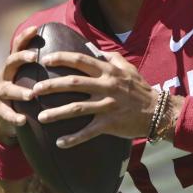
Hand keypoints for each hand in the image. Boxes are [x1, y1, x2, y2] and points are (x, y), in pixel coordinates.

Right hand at [0, 25, 38, 143]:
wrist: (8, 119)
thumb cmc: (28, 94)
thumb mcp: (34, 78)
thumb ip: (47, 67)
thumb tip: (74, 52)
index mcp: (15, 67)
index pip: (18, 47)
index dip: (25, 37)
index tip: (35, 28)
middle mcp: (5, 77)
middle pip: (10, 63)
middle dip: (21, 58)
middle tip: (35, 57)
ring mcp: (0, 93)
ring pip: (6, 89)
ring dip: (19, 91)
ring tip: (31, 95)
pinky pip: (6, 113)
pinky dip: (14, 117)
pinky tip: (23, 120)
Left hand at [32, 50, 158, 147]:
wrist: (157, 111)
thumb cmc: (140, 89)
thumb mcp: (128, 69)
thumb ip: (111, 58)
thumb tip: (94, 49)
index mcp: (108, 71)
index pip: (81, 61)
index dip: (62, 58)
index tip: (46, 60)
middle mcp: (106, 86)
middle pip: (74, 83)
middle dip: (52, 85)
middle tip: (35, 89)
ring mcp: (107, 105)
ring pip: (77, 108)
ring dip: (57, 112)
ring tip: (40, 117)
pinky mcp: (110, 124)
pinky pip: (88, 132)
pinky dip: (74, 138)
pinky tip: (59, 143)